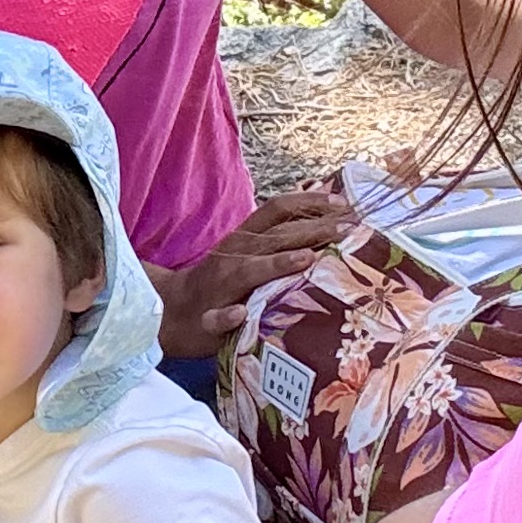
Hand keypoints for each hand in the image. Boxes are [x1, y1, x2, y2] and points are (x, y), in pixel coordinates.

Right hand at [151, 188, 348, 356]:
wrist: (173, 312)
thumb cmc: (223, 282)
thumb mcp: (247, 252)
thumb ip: (278, 237)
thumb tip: (325, 216)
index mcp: (245, 239)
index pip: (277, 209)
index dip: (308, 202)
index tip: (343, 202)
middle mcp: (235, 257)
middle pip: (274, 237)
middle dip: (312, 231)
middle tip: (348, 229)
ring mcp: (220, 287)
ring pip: (248, 272)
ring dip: (277, 264)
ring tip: (307, 259)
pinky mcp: (208, 320)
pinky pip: (217, 318)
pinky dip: (228, 316)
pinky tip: (241, 314)